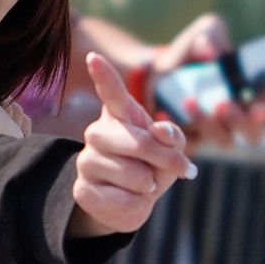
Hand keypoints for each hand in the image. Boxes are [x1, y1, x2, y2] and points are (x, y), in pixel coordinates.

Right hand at [70, 54, 197, 237]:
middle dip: (169, 160)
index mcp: (119, 115)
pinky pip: (124, 201)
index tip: (94, 58)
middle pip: (141, 143)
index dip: (104, 76)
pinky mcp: (81, 189)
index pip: (111, 92)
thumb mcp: (170, 148)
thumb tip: (161, 131)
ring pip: (137, 176)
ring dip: (151, 185)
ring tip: (143, 184)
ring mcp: (86, 160)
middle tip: (183, 169)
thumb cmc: (152, 166)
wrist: (128, 202)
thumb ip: (172, 136)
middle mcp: (97, 133)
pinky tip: (127, 199)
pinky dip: (137, 205)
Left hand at [148, 15, 264, 150]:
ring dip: (209, 125)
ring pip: (225, 141)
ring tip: (189, 101)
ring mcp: (216, 132)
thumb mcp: (202, 33)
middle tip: (221, 105)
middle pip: (255, 134)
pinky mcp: (192, 141)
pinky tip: (165, 114)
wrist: (158, 68)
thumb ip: (210, 36)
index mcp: (251, 93)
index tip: (255, 109)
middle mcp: (238, 117)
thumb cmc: (192, 50)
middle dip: (240, 122)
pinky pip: (190, 145)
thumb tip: (210, 53)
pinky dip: (178, 132)